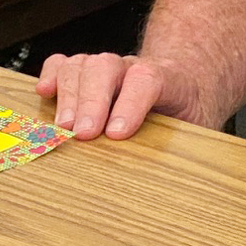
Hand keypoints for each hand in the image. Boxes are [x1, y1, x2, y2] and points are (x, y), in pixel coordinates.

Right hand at [35, 52, 200, 139]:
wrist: (185, 87)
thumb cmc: (187, 115)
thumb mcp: (200, 131)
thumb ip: (189, 146)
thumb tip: (176, 180)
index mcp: (168, 80)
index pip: (148, 80)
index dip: (130, 104)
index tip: (117, 134)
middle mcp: (133, 68)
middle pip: (108, 67)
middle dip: (92, 101)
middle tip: (83, 134)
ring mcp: (108, 69)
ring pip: (83, 65)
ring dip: (69, 94)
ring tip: (62, 127)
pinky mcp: (87, 75)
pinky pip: (64, 64)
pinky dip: (52, 76)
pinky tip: (45, 94)